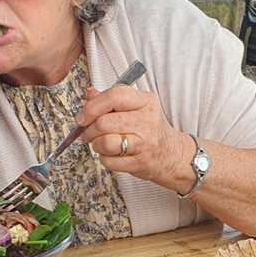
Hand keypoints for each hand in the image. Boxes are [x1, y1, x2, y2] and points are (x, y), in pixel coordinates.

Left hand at [77, 86, 193, 189]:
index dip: (92, 106)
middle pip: (104, 122)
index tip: (83, 116)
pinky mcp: (140, 163)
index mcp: (146, 102)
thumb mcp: (137, 107)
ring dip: (96, 145)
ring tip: (100, 144)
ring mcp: (144, 143)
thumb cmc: (150, 129)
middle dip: (89, 130)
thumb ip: (112, 99)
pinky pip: (109, 162)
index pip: (115, 96)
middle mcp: (147, 121)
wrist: (172, 155)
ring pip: (105, 143)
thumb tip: (90, 93)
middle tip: (88, 133)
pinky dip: (105, 159)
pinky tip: (111, 155)